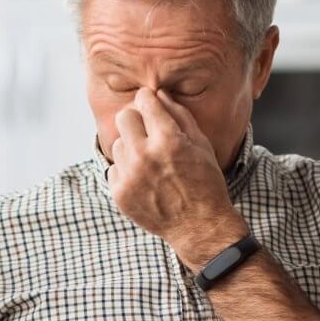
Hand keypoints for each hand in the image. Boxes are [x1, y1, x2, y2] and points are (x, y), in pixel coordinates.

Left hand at [106, 89, 248, 266]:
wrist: (199, 226)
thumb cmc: (205, 184)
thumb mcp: (201, 145)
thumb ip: (179, 115)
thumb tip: (159, 94)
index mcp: (168, 140)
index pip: (144, 101)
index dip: (148, 100)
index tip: (150, 105)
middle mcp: (144, 156)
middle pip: (123, 117)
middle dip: (136, 120)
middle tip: (148, 132)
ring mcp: (129, 176)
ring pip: (118, 143)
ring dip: (132, 147)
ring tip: (150, 162)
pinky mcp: (119, 193)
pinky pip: (114, 168)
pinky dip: (127, 171)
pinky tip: (145, 180)